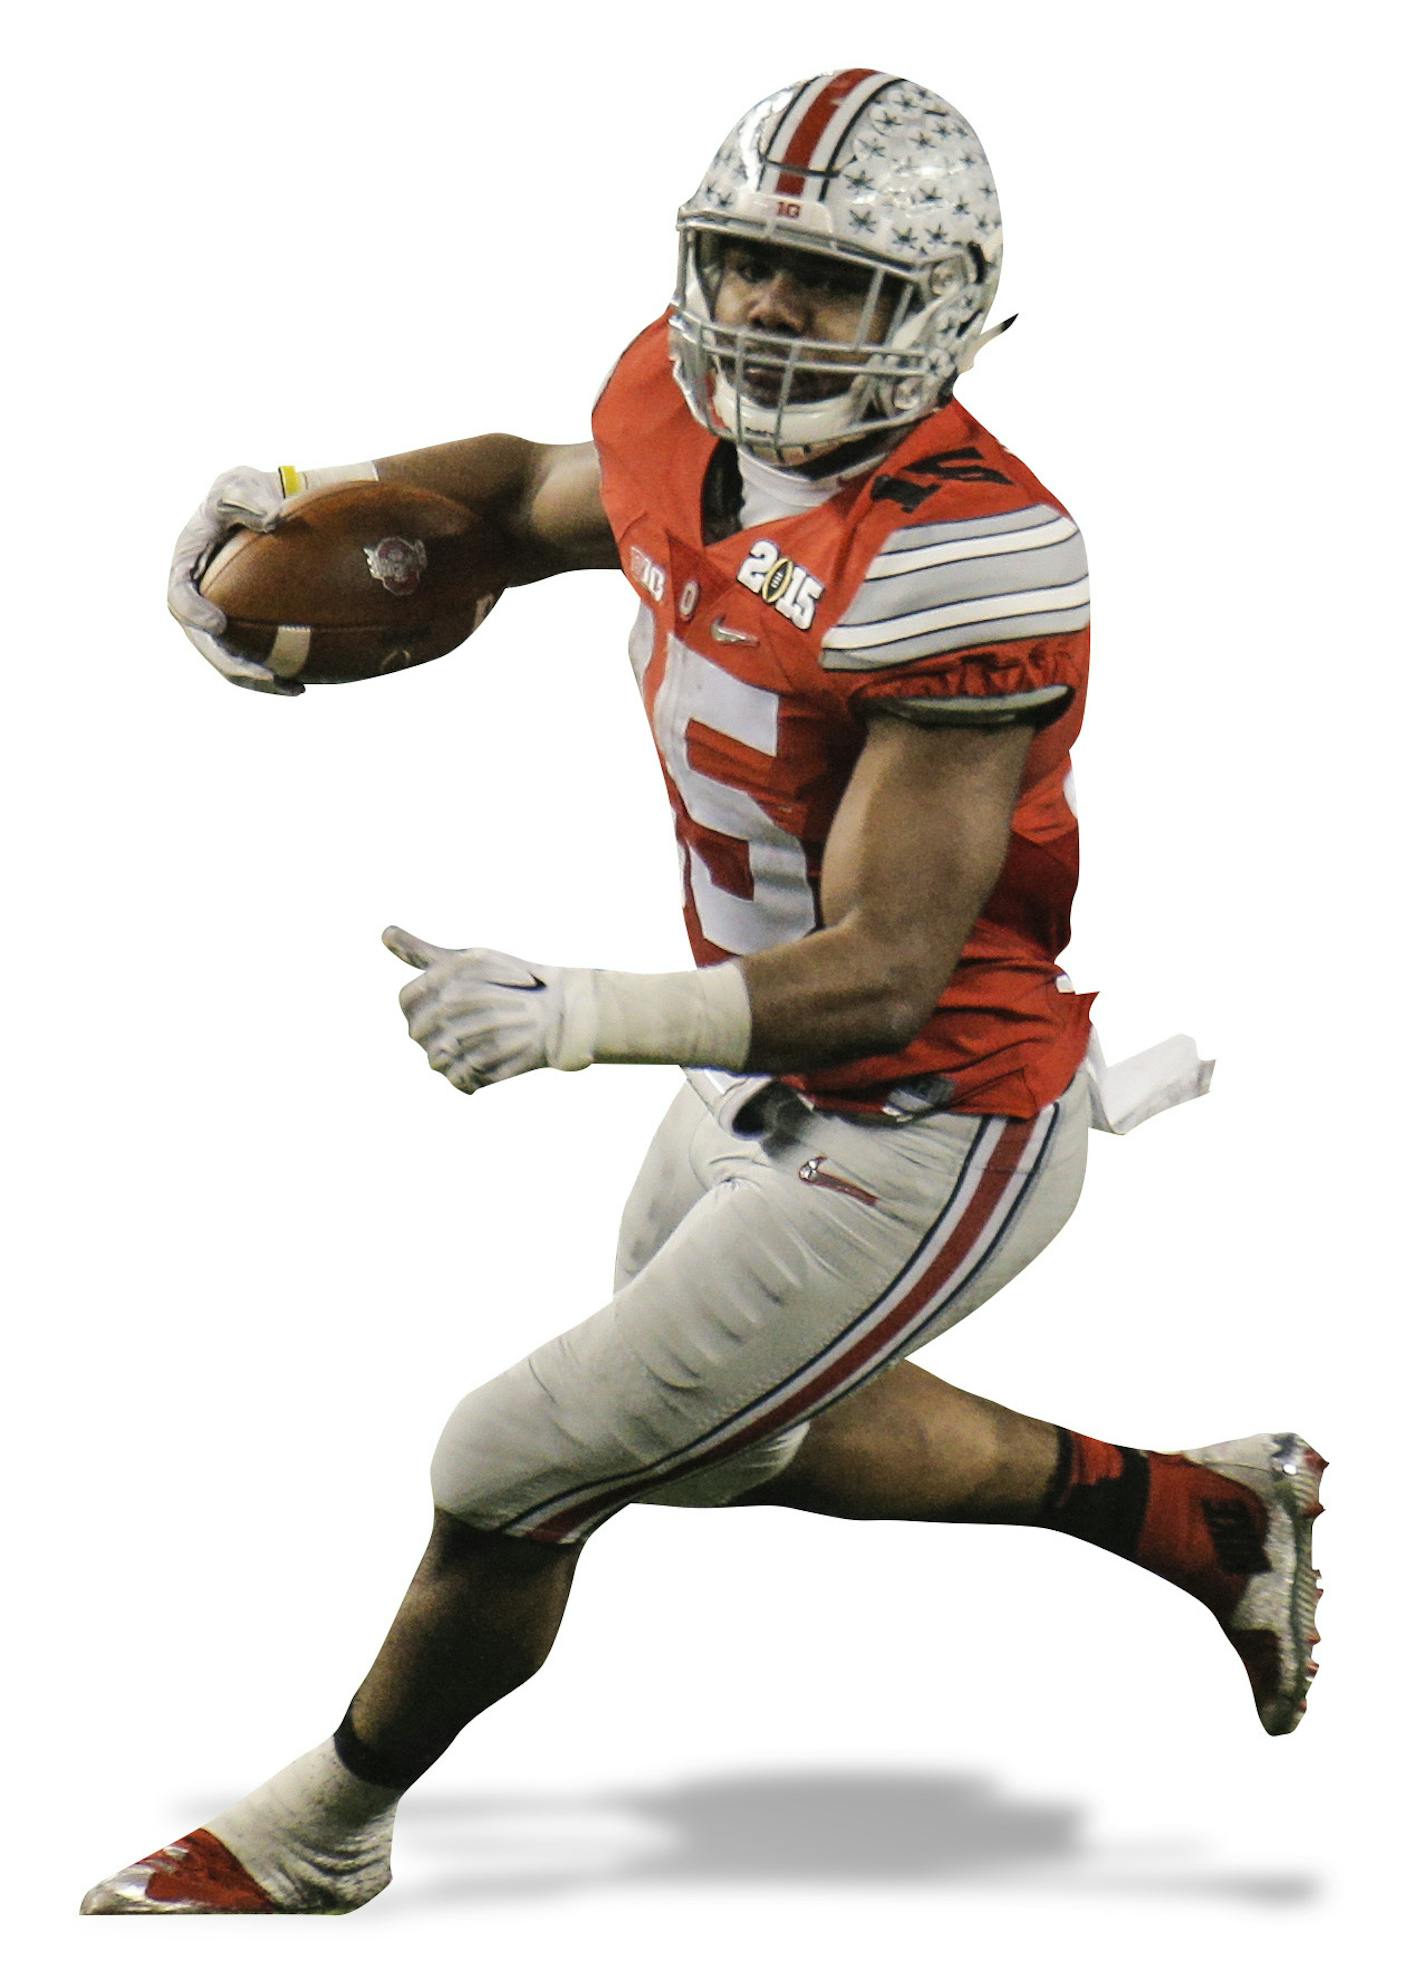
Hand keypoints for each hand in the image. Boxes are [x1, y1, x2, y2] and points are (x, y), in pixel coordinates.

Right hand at [168, 466, 301, 694]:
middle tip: (264, 674)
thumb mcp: (243, 486)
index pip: (178, 597)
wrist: (268, 508)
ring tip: (291, 688)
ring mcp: (218, 615)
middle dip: (230, 664)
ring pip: (228, 659)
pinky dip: (272, 676)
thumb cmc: (250, 495)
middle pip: (204, 642)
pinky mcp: (242, 628)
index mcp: (187, 565)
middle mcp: (198, 597)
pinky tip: (301, 686)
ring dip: (255, 681)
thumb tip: (272, 519)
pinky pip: (252, 658)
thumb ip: (249, 499)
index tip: (219, 624)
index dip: (194, 614)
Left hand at [384, 926, 589, 1092]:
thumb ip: (423, 953)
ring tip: (474, 1047)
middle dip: (436, 1036)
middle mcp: (457, 1003)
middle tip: (467, 1030)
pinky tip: (481, 1066)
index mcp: (450, 976)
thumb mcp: (468, 960)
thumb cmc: (512, 984)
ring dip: (450, 1058)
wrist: (562, 1013)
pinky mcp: (488, 1060)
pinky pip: (456, 1079)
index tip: (442, 1012)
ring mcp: (470, 1032)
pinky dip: (466, 1078)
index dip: (418, 1010)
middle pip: (417, 1034)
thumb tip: (384, 933)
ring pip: (434, 1059)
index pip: (407, 1001)